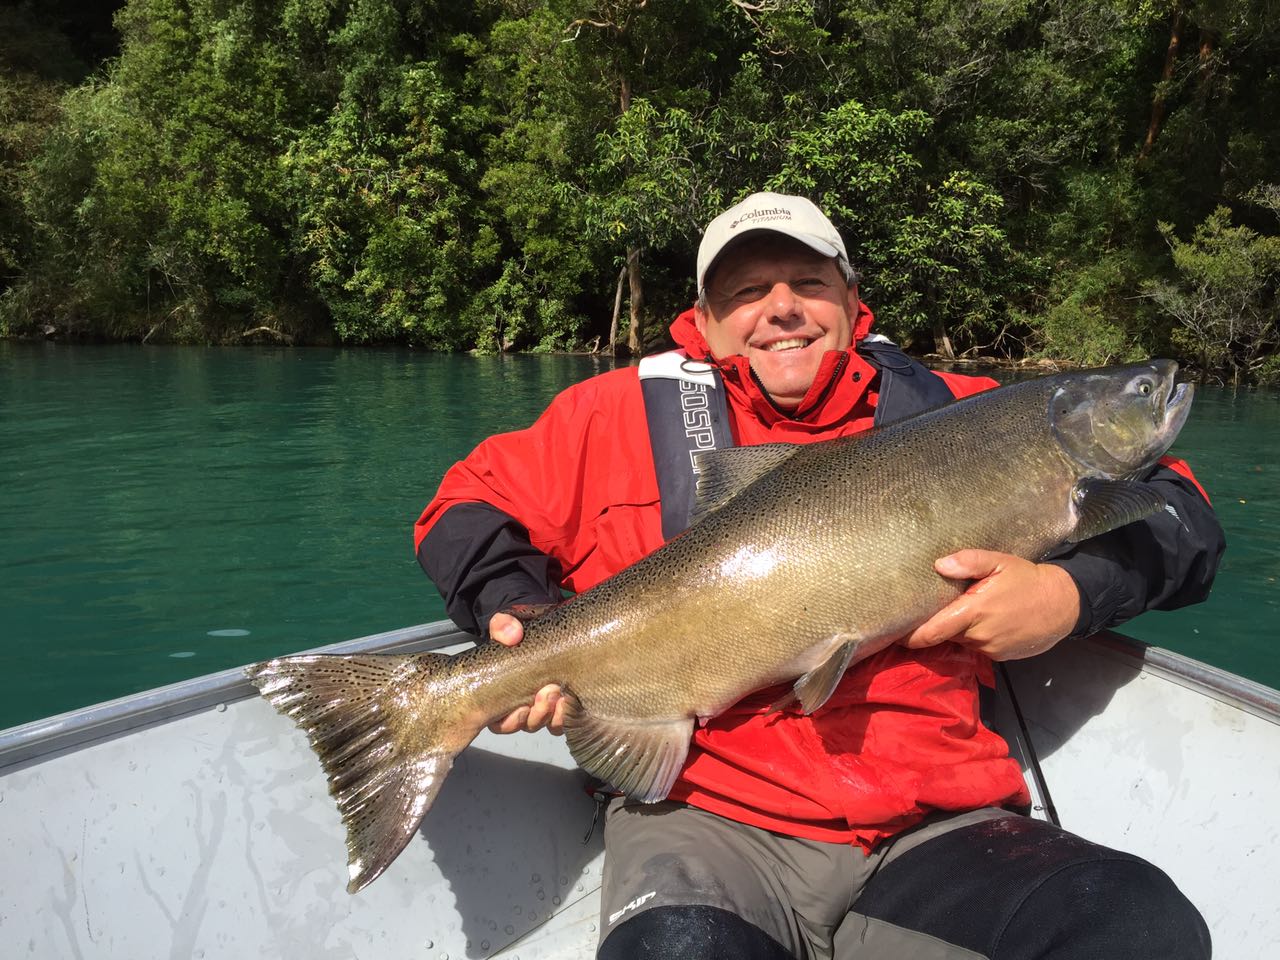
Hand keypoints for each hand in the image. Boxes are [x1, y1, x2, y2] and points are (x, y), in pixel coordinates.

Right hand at [486, 612, 565, 734]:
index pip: (499, 722)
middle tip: (548, 692)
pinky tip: (572, 700)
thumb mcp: (510, 624)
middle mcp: (523, 703)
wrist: (548, 624)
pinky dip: (567, 715)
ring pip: (547, 724)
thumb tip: (512, 635)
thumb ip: (503, 626)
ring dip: (554, 715)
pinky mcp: (564, 701)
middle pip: (525, 725)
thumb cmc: (524, 630)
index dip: (509, 722)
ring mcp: (544, 704)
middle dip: (537, 714)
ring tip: (561, 694)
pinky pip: (564, 720)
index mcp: (504, 692)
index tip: (521, 706)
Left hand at [901, 550, 1080, 660]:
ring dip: (957, 630)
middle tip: (925, 612)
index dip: (911, 636)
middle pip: (944, 635)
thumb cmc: (1027, 579)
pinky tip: (983, 622)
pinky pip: (978, 647)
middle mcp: (979, 635)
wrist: (1064, 604)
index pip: (933, 631)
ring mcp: (991, 649)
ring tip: (961, 612)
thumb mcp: (999, 562)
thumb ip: (969, 562)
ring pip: (961, 641)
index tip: (894, 633)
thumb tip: (939, 565)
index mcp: (974, 612)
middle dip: (935, 627)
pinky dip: (974, 637)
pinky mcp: (1001, 656)